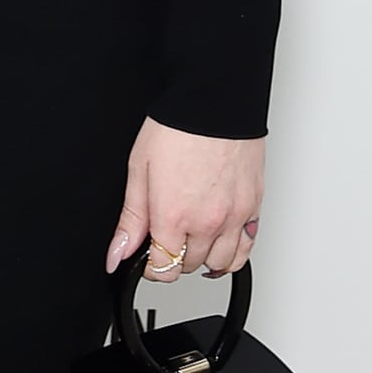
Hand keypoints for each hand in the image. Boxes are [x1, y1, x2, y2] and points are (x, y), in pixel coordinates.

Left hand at [106, 118, 263, 284]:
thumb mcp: (139, 172)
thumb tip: (117, 255)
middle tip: (165, 239)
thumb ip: (130, 221)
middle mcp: (208, 222)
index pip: (163, 269)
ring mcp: (235, 216)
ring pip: (221, 264)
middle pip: (188, 266)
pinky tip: (221, 247)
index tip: (146, 256)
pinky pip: (247, 248)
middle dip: (173, 258)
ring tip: (191, 244)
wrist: (213, 103)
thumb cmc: (177, 129)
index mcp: (174, 216)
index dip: (149, 267)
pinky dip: (234, 255)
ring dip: (203, 259)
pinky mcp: (254, 207)